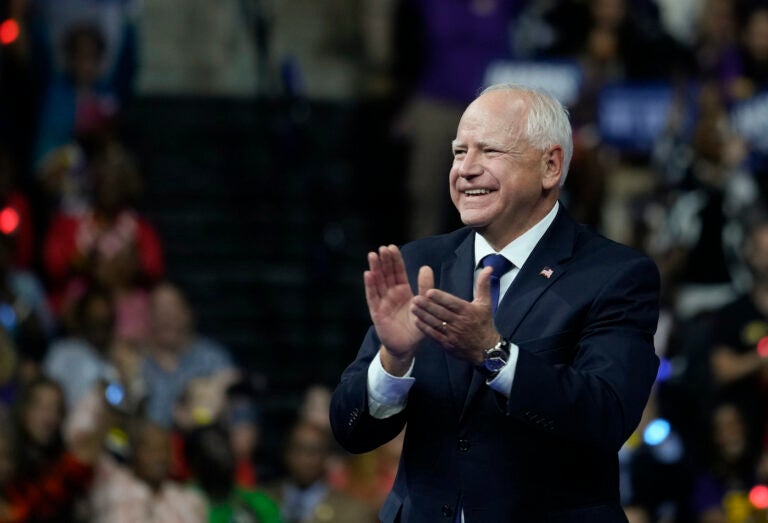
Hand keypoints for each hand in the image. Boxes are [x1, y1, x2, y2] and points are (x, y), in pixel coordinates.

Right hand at [364, 245, 423, 371]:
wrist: (407, 346)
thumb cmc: (416, 327)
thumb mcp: (424, 305)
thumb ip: (425, 287)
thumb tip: (426, 267)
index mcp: (402, 291)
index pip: (398, 272)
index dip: (395, 260)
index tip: (392, 247)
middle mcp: (391, 294)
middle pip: (386, 274)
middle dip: (384, 261)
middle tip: (383, 248)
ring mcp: (382, 302)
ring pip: (377, 282)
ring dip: (375, 268)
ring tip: (373, 255)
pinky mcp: (376, 312)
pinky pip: (372, 297)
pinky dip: (370, 285)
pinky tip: (368, 274)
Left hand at [411, 265, 499, 364]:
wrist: (486, 350)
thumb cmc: (484, 324)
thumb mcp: (486, 303)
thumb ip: (484, 284)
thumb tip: (488, 268)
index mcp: (468, 311)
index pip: (452, 303)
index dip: (440, 298)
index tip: (428, 292)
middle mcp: (459, 322)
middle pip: (441, 313)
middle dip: (427, 306)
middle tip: (415, 298)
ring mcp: (453, 334)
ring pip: (435, 323)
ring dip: (423, 315)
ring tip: (412, 307)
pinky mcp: (447, 343)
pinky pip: (434, 335)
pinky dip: (425, 328)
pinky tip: (416, 321)